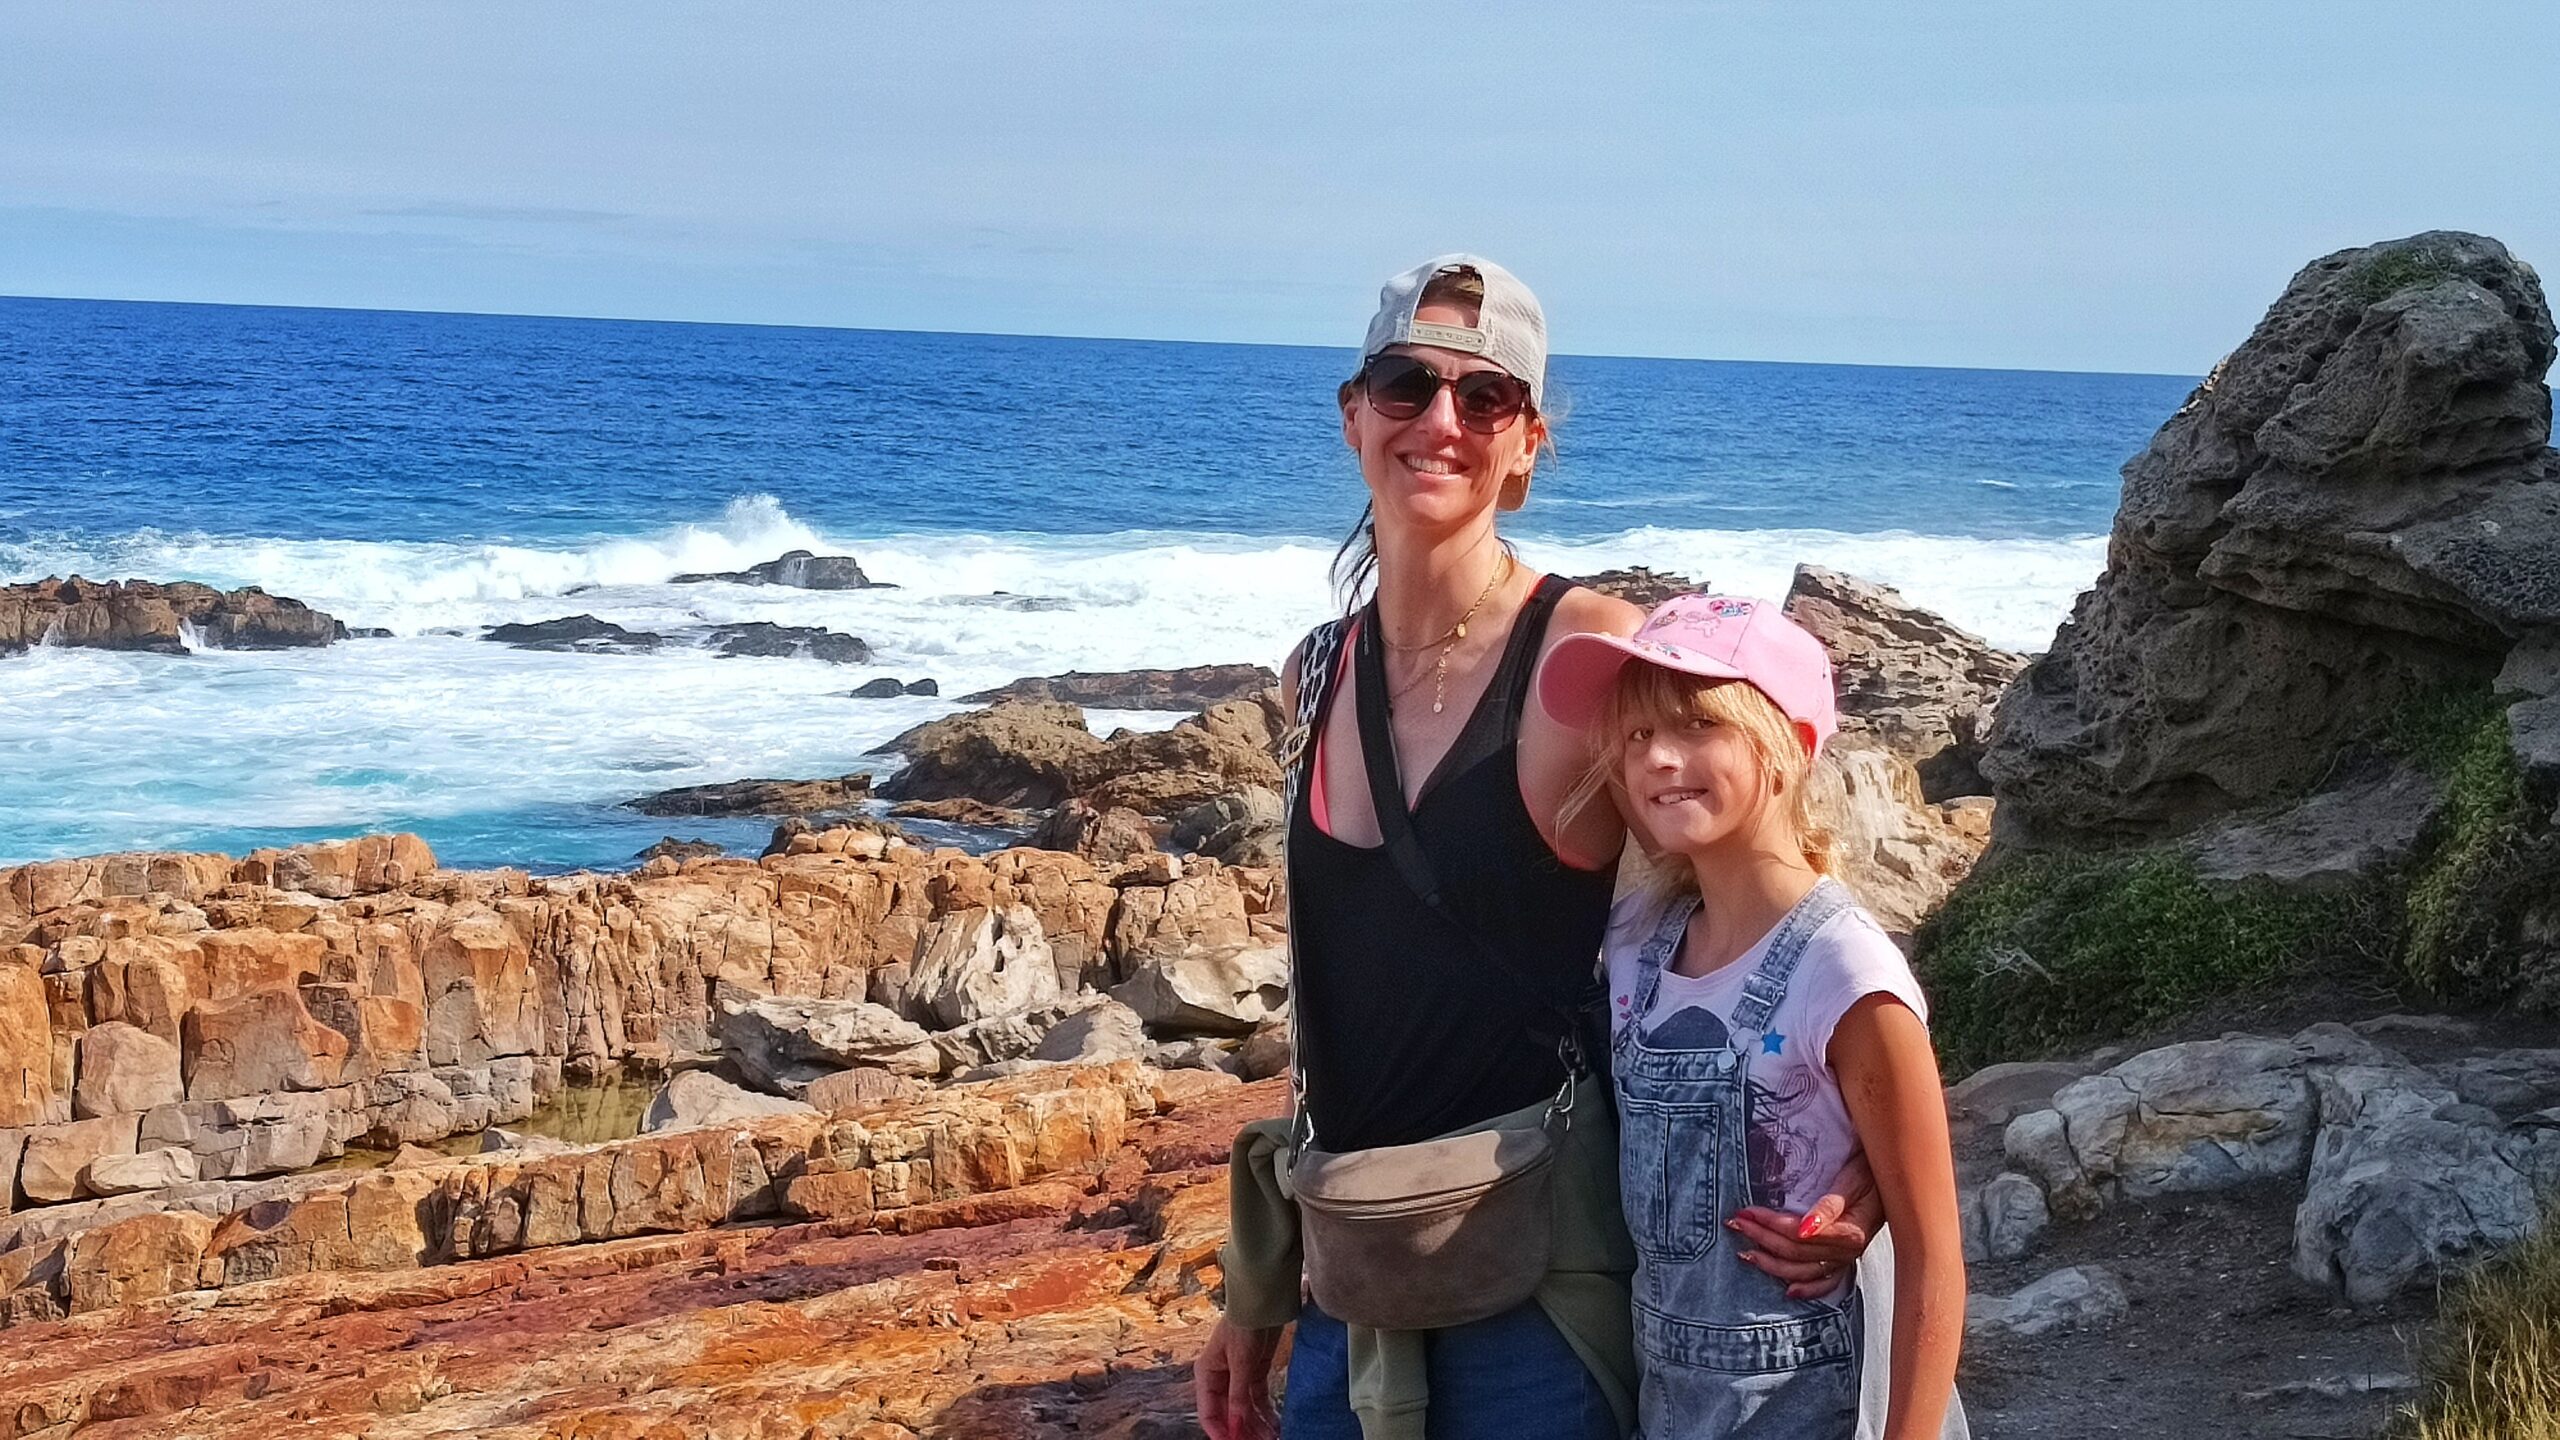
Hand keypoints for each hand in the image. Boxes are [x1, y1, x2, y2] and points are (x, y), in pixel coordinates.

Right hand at [1195, 1317, 1283, 1439]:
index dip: (1220, 1432)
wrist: (1262, 1302)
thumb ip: (1238, 1396)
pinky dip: (1266, 1413)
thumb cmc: (1244, 1327)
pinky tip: (1274, 1425)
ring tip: (1271, 1439)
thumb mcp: (1240, 1363)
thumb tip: (1236, 1425)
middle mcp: (1220, 1379)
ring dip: (1256, 1425)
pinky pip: (1258, 1399)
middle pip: (1228, 1414)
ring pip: (1245, 1409)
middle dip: (1242, 1431)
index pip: (1208, 1412)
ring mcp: (1238, 1377)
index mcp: (1207, 1375)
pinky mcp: (1255, 1372)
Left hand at [1729, 1152, 1883, 1299]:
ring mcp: (1847, 1259)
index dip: (1770, 1224)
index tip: (1746, 1212)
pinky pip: (1826, 1282)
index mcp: (1849, 1233)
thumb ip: (1829, 1207)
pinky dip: (1807, 1288)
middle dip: (1762, 1238)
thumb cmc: (1873, 1173)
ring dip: (1772, 1264)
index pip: (1799, 1235)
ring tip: (1746, 1252)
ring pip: (1803, 1270)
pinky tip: (1789, 1290)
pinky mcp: (1847, 1260)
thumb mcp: (1852, 1181)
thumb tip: (1803, 1228)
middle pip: (1795, 1252)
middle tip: (1736, 1223)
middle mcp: (1848, 1252)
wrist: (1896, 1180)